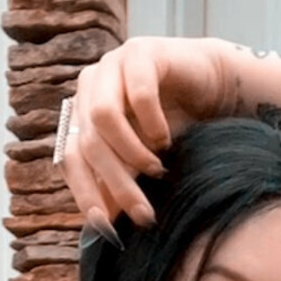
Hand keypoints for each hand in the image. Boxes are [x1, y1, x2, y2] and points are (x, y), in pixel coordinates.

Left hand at [60, 35, 228, 232]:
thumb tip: (104, 227)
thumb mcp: (143, 163)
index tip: (106, 226)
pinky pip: (139, 92)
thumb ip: (121, 185)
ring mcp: (112, 66)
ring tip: (158, 169)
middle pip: (89, 143)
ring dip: (132, 152)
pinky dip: (152, 123)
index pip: (71, 158)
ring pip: (104, 117)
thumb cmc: (174, 126)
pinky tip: (166, 138)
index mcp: (83, 114)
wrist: (210, 87)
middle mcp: (91, 88)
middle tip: (145, 213)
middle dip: (117, 184)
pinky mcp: (140, 52)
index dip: (84, 193)